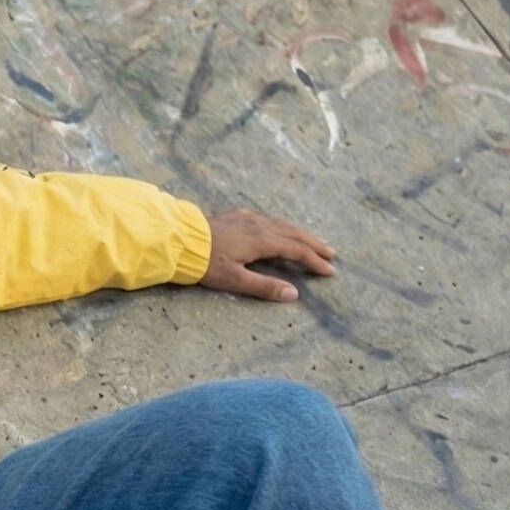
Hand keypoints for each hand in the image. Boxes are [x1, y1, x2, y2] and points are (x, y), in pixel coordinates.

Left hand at [198, 208, 335, 301]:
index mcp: (262, 240)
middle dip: (315, 245)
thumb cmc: (204, 263)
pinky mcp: (236, 215)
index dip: (315, 261)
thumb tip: (294, 294)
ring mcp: (247, 218)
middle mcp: (259, 225)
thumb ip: (264, 287)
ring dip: (300, 233)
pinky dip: (282, 225)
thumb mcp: (235, 280)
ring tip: (313, 241)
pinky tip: (279, 228)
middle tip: (332, 254)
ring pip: (282, 224)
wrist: (178, 240)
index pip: (297, 251)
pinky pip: (267, 218)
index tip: (330, 271)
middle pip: (294, 234)